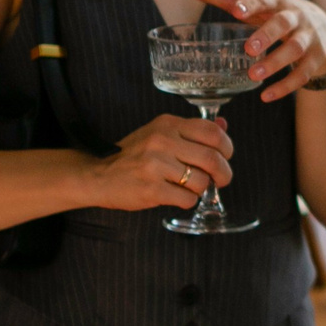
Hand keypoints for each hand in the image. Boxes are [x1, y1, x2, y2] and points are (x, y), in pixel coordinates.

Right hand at [90, 112, 234, 210]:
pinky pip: (186, 198)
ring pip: (201, 181)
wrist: (98, 175)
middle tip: (222, 179)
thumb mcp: (160, 133)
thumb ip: (191, 130)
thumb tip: (223, 124)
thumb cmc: (133, 156)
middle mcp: (162, 141)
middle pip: (212, 158)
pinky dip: (188, 201)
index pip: (212, 131)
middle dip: (223, 173)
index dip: (227, 146)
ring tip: (190, 188)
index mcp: (168, 124)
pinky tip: (177, 196)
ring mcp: (155, 165)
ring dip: (202, 189)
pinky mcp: (151, 189)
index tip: (226, 156)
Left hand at [180, 0, 325, 101]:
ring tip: (253, 75)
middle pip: (284, 23)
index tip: (236, 9)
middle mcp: (296, 17)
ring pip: (295, 50)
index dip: (252, 4)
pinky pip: (303, 74)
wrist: (323, 28)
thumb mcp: (254, 5)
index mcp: (277, 2)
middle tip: (248, 49)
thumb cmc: (276, 15)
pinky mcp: (314, 60)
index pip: (265, 0)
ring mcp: (308, 38)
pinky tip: (266, 96)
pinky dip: (286, 86)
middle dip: (267, 35)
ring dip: (275, 63)